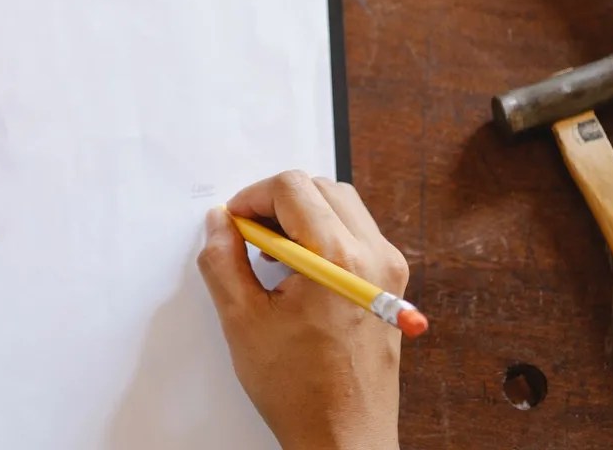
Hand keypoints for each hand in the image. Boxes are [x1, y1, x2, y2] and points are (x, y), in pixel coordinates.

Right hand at [198, 171, 407, 449]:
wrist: (345, 437)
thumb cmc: (300, 390)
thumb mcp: (243, 321)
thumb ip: (223, 260)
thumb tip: (220, 223)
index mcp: (338, 258)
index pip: (293, 187)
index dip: (253, 196)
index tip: (233, 223)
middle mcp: (374, 255)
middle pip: (322, 189)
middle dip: (278, 202)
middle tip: (248, 236)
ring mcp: (389, 270)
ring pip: (343, 207)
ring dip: (302, 216)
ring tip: (271, 257)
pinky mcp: (392, 286)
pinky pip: (358, 235)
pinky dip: (325, 236)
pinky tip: (298, 273)